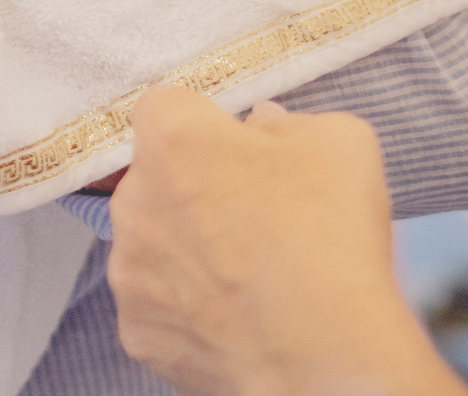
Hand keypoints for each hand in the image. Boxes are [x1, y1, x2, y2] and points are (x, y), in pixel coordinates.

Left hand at [108, 90, 463, 395]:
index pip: (168, 107)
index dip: (208, 126)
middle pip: (157, 178)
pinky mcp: (135, 331)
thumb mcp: (340, 143)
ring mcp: (127, 271)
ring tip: (249, 277)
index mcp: (172, 139)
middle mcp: (131, 200)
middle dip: (196, 189)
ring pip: (154, 243)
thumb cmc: (332, 240)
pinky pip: (158, 304)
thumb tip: (260, 125)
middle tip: (257, 220)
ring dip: (188, 251)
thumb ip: (289, 121)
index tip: (244, 155)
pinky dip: (188, 309)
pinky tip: (235, 317)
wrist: (326, 360)